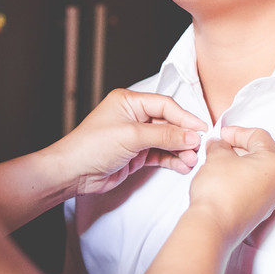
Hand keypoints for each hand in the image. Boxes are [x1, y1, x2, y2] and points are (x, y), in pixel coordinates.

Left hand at [55, 89, 205, 195]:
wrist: (73, 172)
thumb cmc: (91, 146)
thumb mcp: (131, 136)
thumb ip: (164, 135)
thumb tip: (191, 136)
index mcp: (129, 101)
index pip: (165, 105)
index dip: (185, 117)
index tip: (201, 129)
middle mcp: (133, 116)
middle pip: (168, 123)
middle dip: (184, 136)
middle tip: (199, 147)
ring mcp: (135, 136)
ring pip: (166, 141)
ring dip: (180, 150)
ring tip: (192, 160)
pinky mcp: (136, 154)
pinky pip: (160, 154)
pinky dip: (172, 160)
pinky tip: (182, 165)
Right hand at [187, 126, 274, 246]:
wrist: (213, 226)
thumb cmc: (220, 193)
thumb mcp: (217, 157)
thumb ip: (219, 146)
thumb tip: (219, 146)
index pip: (258, 136)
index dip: (236, 132)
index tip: (222, 135)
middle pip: (260, 154)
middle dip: (238, 148)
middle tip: (219, 148)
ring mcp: (271, 200)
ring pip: (257, 172)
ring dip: (238, 165)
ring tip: (217, 164)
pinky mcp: (260, 212)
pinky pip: (253, 188)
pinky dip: (240, 180)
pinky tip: (222, 181)